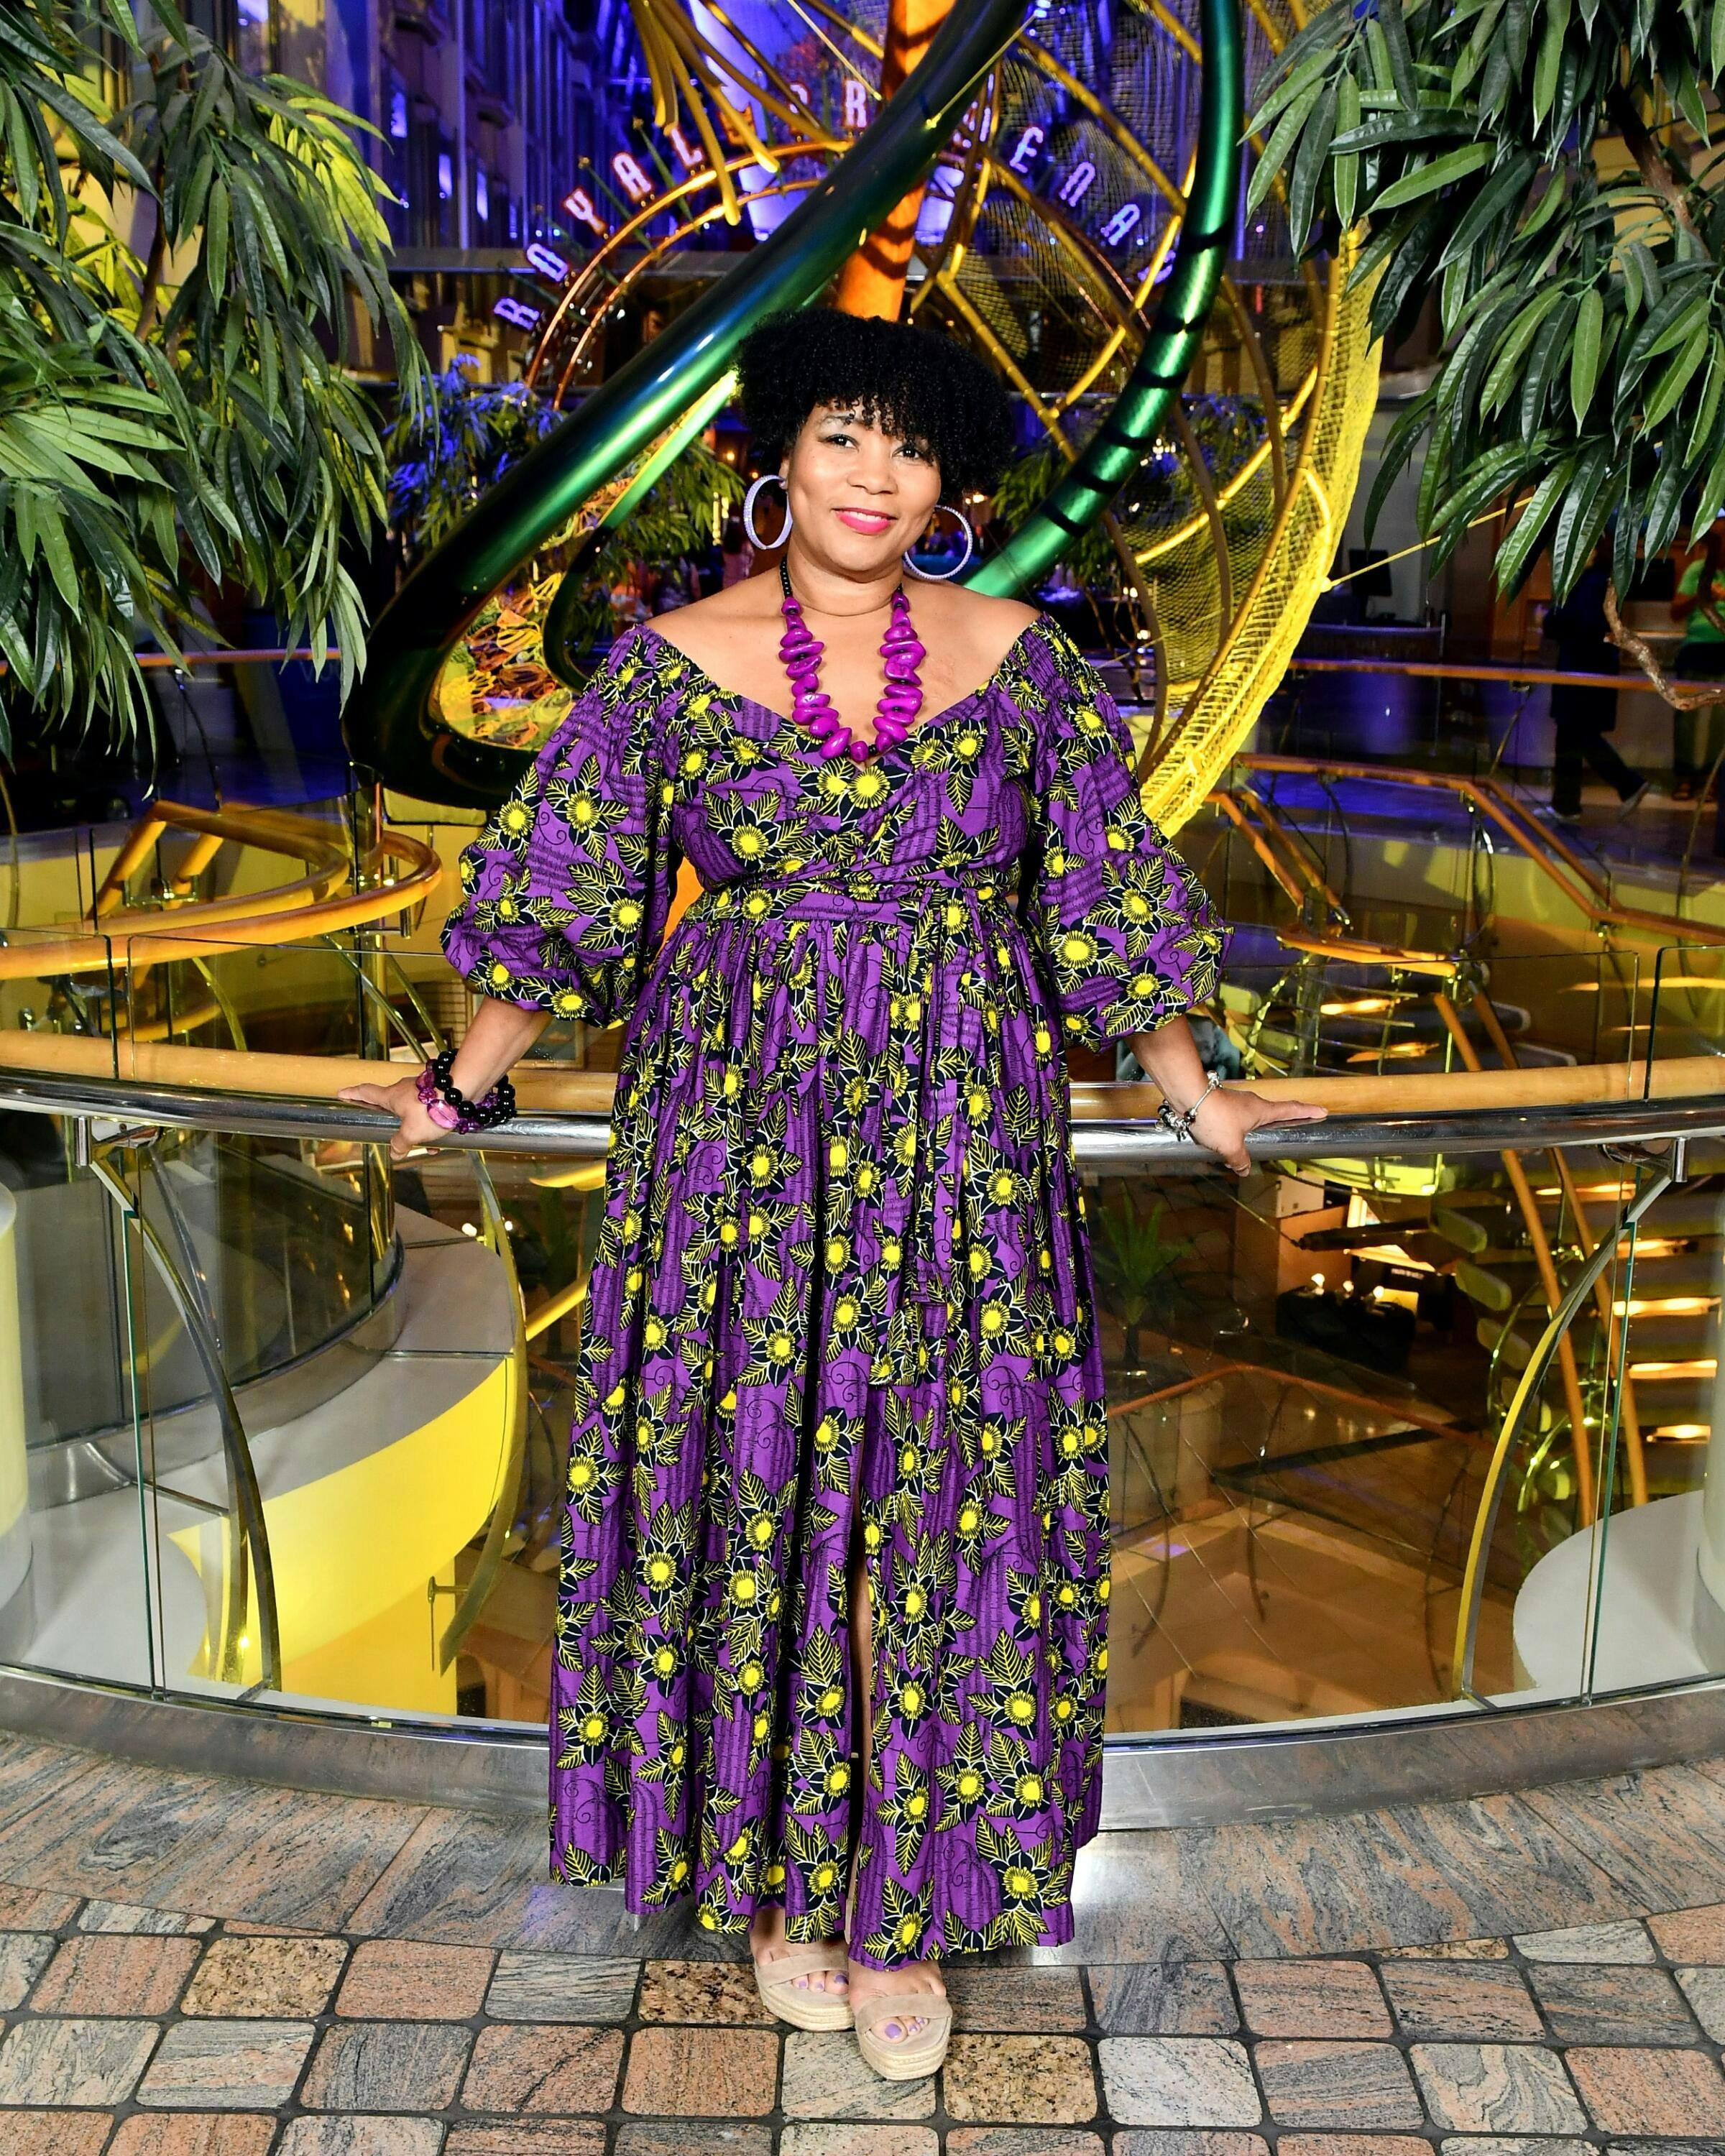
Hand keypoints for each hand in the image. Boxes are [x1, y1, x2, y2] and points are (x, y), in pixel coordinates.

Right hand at [336, 1070, 443, 1160]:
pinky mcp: (440, 1091)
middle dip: (396, 1123)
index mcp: (391, 1097)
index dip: (353, 1094)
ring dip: (421, 1129)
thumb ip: (401, 1144)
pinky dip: (434, 1124)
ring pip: (416, 1111)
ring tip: (432, 1146)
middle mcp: (404, 1089)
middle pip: (392, 1105)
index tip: (342, 1093)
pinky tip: (444, 1139)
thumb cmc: (432, 1108)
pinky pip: (431, 1110)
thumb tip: (395, 1152)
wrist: (463, 1090)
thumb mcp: (412, 1133)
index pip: (366, 1093)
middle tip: (400, 1137)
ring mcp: (423, 1088)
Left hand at [1186, 1085, 1326, 1176]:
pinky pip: (1234, 1117)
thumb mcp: (1231, 1147)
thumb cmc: (1216, 1119)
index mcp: (1262, 1110)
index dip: (1307, 1111)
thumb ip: (1240, 1160)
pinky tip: (1224, 1139)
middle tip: (1293, 1124)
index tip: (1322, 1110)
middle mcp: (1252, 1103)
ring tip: (1252, 1141)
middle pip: (1272, 1111)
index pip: (1291, 1109)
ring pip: (1250, 1116)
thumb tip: (1245, 1169)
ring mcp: (1236, 1102)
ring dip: (1254, 1126)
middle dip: (1282, 1118)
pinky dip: (1235, 1128)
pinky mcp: (1221, 1103)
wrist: (1188, 1097)